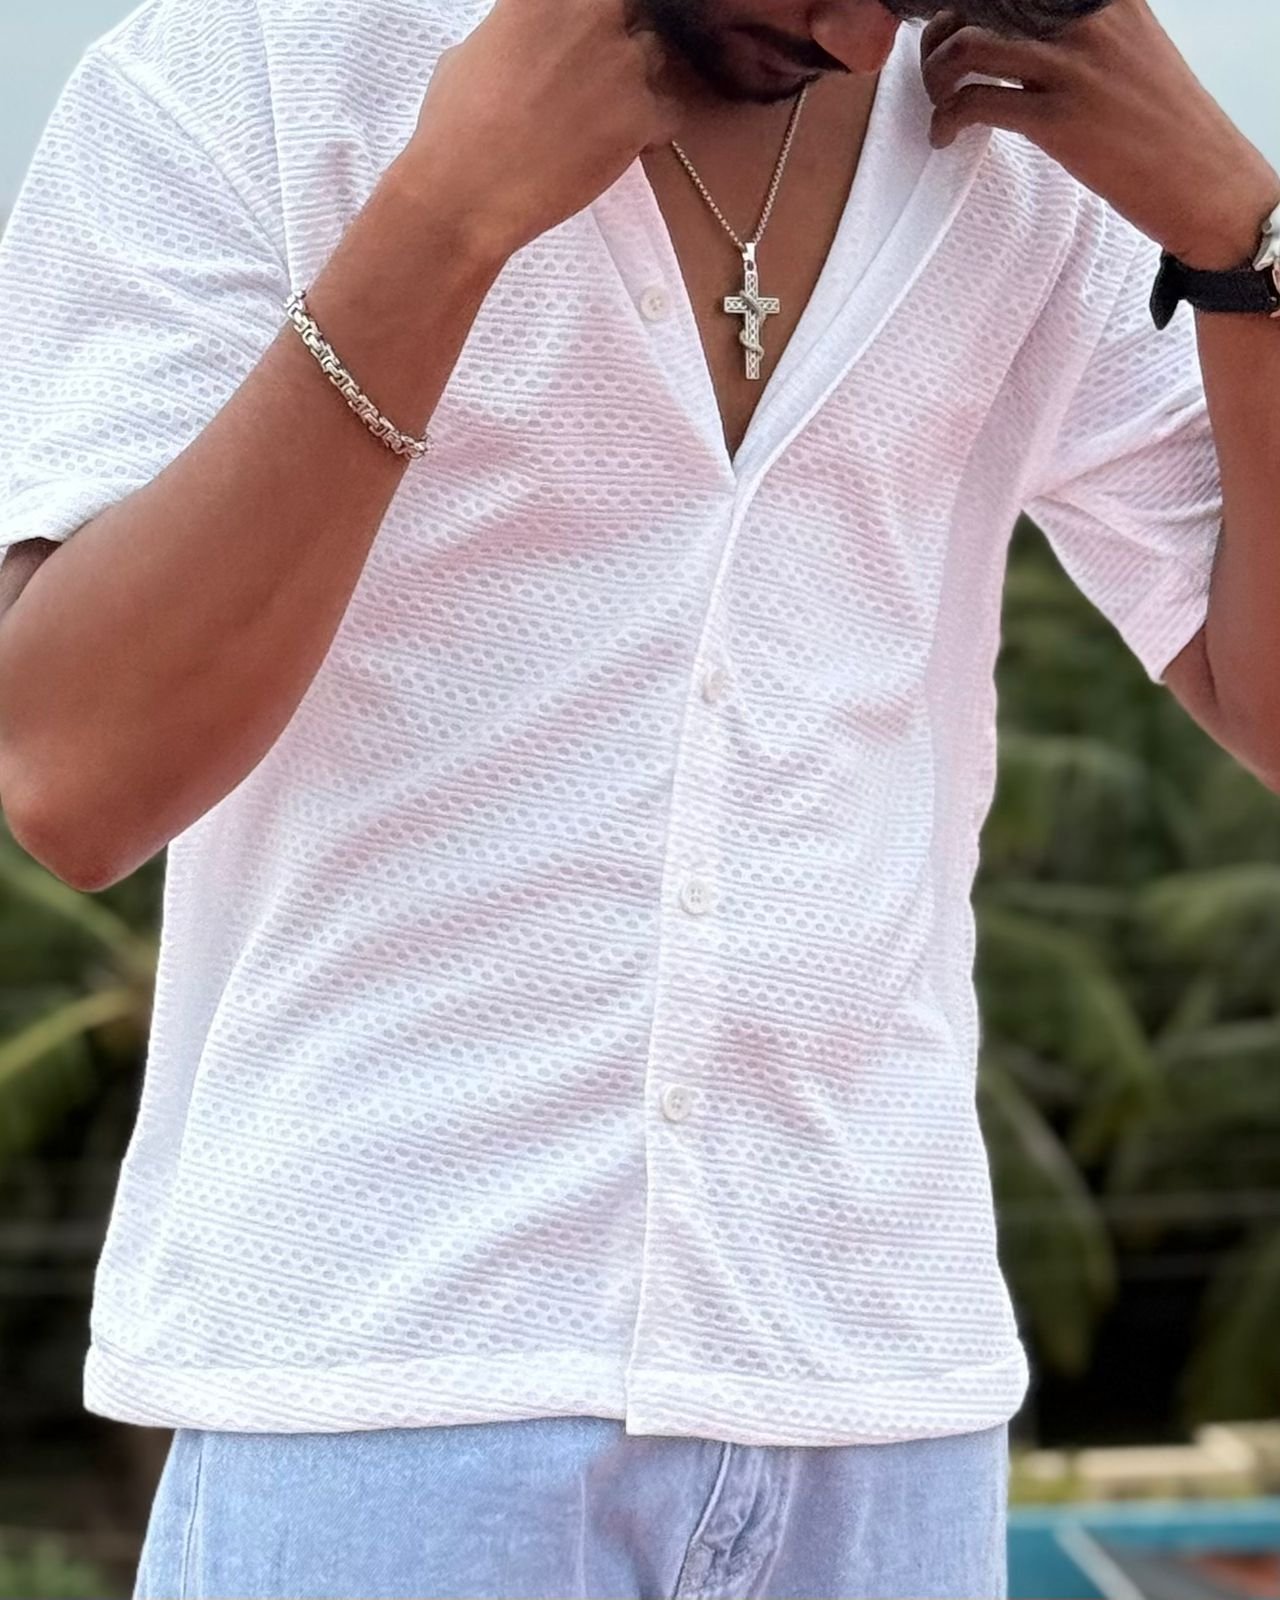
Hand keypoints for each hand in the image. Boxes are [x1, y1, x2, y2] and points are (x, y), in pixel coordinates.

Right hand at [403, 0, 684, 263]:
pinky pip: (669, 114)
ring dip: (635, 82)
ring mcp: (622, 64)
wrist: (468, 191)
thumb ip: (516, 33)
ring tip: (599, 118)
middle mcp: (591, 13)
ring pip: (652, 58)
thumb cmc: (455, 125)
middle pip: (628, 15)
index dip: (594, 19)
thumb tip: (525, 42)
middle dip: (614, 42)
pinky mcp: (641, 116)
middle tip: (590, 80)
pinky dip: (651, 130)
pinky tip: (620, 146)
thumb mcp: (474, 50)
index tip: (583, 41)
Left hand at [919, 0, 1279, 268]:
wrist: (1204, 180)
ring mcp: (1071, 68)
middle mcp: (1086, 20)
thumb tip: (1028, 35)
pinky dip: (944, 120)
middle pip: (982, 2)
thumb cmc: (1165, 125)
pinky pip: (974, 104)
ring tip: (940, 102)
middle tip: (939, 68)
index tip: (958, 26)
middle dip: (942, 33)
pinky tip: (945, 138)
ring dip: (935, 75)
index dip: (971, 4)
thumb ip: (1085, 32)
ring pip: (967, 46)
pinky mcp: (1056, 120)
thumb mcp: (1131, 52)